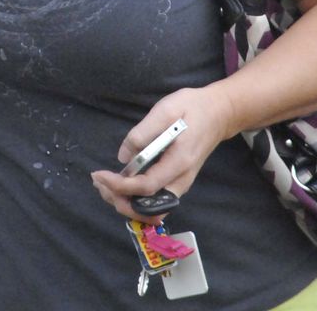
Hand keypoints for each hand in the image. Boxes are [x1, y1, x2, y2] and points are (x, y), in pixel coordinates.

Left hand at [89, 84, 234, 221]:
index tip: (100, 175)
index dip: (121, 186)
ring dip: (124, 201)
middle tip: (98, 181)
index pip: (147, 186)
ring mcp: (179, 184)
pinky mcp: (175, 182)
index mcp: (179, 162)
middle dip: (119, 199)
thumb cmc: (192, 108)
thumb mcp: (166, 110)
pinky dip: (134, 199)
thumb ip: (143, 133)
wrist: (218, 114)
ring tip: (103, 184)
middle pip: (148, 207)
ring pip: (150, 208)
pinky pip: (154, 201)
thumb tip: (123, 157)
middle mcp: (181, 180)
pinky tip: (118, 185)